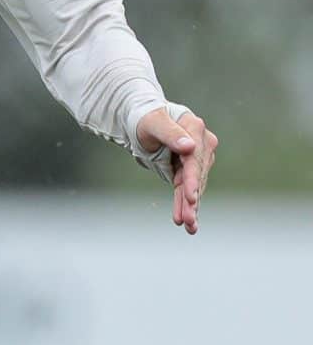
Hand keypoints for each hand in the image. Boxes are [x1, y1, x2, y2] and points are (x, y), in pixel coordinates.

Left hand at [136, 107, 217, 234]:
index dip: (192, 179)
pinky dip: (186, 205)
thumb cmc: (146, 119)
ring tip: (188, 226)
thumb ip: (170, 133)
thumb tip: (189, 147)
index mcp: (195, 130)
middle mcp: (201, 145)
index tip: (191, 197)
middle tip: (188, 219)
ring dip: (190, 207)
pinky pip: (187, 189)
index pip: (195, 159)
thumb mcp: (153, 123)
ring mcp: (197, 158)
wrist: (143, 121)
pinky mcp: (189, 169)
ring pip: (193, 186)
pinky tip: (188, 222)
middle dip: (192, 200)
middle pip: (196, 176)